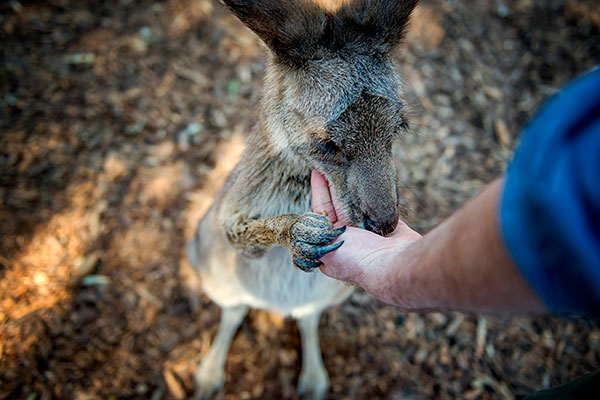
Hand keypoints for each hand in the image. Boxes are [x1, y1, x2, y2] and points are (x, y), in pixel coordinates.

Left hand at [311, 170, 421, 302]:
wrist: (394, 265)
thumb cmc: (357, 260)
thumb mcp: (325, 250)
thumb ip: (313, 236)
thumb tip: (303, 224)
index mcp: (333, 242)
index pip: (322, 211)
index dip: (320, 191)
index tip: (317, 171)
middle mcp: (351, 235)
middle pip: (340, 202)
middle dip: (335, 182)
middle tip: (331, 160)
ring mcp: (371, 228)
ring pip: (359, 199)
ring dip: (354, 182)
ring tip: (347, 161)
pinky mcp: (389, 222)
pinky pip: (379, 201)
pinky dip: (375, 189)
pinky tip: (368, 173)